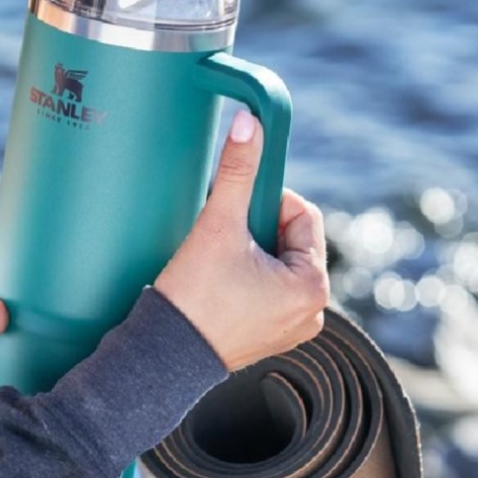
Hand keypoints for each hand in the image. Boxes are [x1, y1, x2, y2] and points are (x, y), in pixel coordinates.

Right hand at [154, 110, 328, 371]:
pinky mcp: (271, 336)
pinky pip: (269, 289)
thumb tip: (251, 122)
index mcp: (313, 285)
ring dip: (251, 250)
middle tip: (223, 237)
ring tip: (218, 262)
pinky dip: (248, 276)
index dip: (268, 199)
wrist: (163, 354)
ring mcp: (293, 327)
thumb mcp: (219, 225)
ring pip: (278, 262)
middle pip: (290, 239)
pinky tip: (219, 282)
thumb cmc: (194, 295)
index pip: (302, 215)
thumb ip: (238, 171)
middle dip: (257, 228)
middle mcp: (314, 310)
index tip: (236, 206)